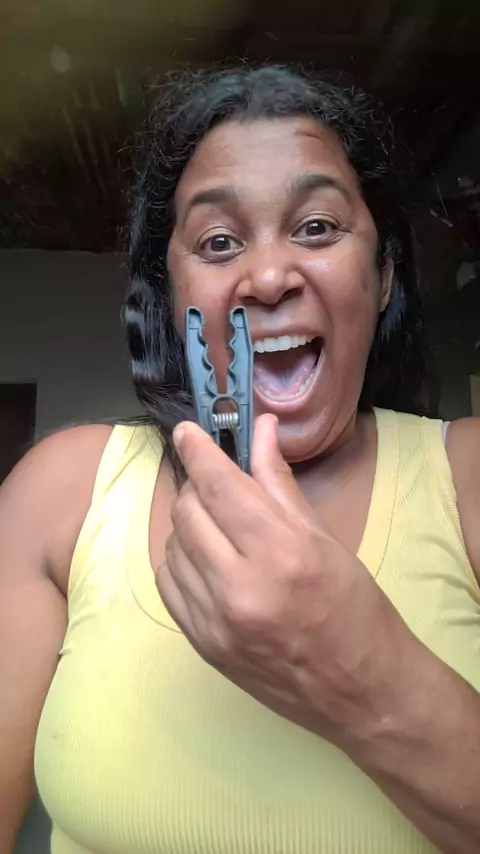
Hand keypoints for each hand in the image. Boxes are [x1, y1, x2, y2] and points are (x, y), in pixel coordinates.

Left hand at [157, 415, 411, 746]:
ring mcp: (215, 622)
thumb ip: (280, 482)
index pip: (219, 485)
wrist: (361, 691)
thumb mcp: (324, 539)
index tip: (185, 432)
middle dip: (198, 489)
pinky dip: (181, 563)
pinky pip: (169, 585)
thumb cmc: (355, 608)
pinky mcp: (202, 646)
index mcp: (281, 552)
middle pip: (188, 512)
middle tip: (218, 487)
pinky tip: (207, 563)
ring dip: (190, 527)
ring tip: (221, 531)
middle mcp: (240, 586)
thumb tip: (262, 429)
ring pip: (173, 546)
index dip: (197, 450)